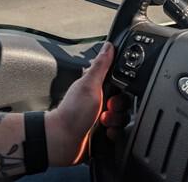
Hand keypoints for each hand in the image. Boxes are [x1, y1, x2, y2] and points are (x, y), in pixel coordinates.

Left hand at [45, 42, 114, 166]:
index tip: (116, 93)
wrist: (64, 141)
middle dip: (118, 108)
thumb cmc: (72, 113)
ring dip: (115, 122)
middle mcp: (98, 100)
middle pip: (124, 101)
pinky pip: (119, 132)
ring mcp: (100, 116)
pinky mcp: (102, 131)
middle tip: (106, 108)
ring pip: (122, 117)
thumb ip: (100, 65)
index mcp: (95, 85)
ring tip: (102, 122)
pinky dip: (114, 134)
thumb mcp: (89, 85)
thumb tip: (108, 46)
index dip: (122, 88)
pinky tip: (104, 132)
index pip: (120, 82)